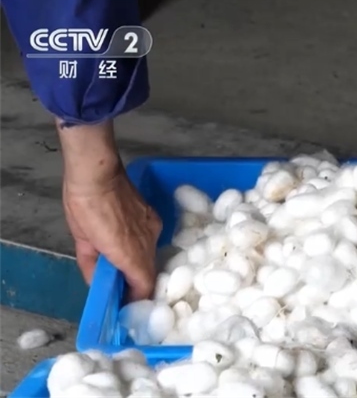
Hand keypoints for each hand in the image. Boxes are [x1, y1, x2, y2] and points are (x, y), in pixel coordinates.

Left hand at [63, 166, 161, 300]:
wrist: (97, 172)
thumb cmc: (83, 205)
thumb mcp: (81, 241)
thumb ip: (92, 265)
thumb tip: (98, 284)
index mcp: (129, 253)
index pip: (143, 285)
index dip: (136, 299)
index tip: (125, 305)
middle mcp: (147, 243)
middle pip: (148, 272)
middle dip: (136, 284)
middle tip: (122, 290)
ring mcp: (153, 229)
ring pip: (151, 256)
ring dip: (138, 265)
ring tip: (122, 267)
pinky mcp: (153, 218)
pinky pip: (151, 240)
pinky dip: (141, 248)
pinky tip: (127, 245)